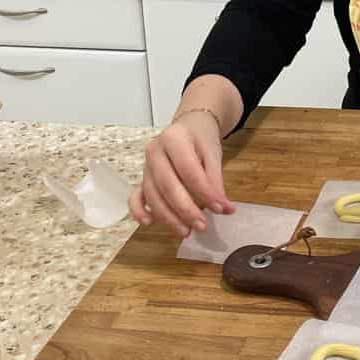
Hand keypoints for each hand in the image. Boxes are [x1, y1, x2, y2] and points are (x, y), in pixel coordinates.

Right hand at [128, 109, 234, 237]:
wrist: (188, 127)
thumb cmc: (201, 140)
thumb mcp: (213, 154)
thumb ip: (215, 181)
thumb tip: (224, 209)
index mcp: (174, 138)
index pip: (189, 170)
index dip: (205, 192)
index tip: (221, 209)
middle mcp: (154, 151)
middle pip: (167, 186)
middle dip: (185, 210)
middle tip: (202, 226)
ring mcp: (145, 166)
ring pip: (153, 195)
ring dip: (168, 217)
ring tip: (186, 232)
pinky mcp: (141, 179)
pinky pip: (135, 197)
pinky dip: (138, 211)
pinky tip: (148, 223)